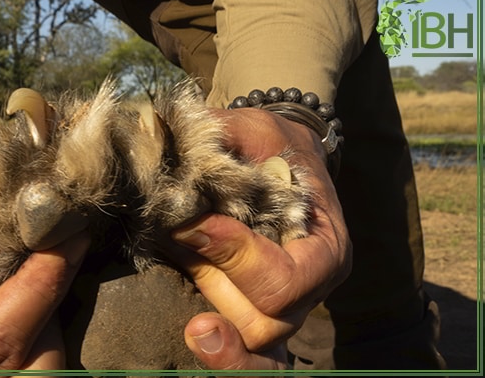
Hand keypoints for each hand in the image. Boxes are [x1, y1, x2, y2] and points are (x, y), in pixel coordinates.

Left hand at [169, 107, 351, 370]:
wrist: (279, 158)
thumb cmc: (267, 144)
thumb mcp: (249, 130)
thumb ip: (216, 142)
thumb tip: (161, 155)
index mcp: (324, 247)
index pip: (285, 281)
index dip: (234, 256)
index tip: (190, 223)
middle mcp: (313, 288)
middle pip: (265, 322)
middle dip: (214, 280)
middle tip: (180, 237)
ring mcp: (289, 308)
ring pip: (251, 340)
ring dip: (208, 304)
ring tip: (180, 256)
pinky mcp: (261, 314)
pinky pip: (252, 356)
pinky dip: (224, 355)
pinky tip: (196, 333)